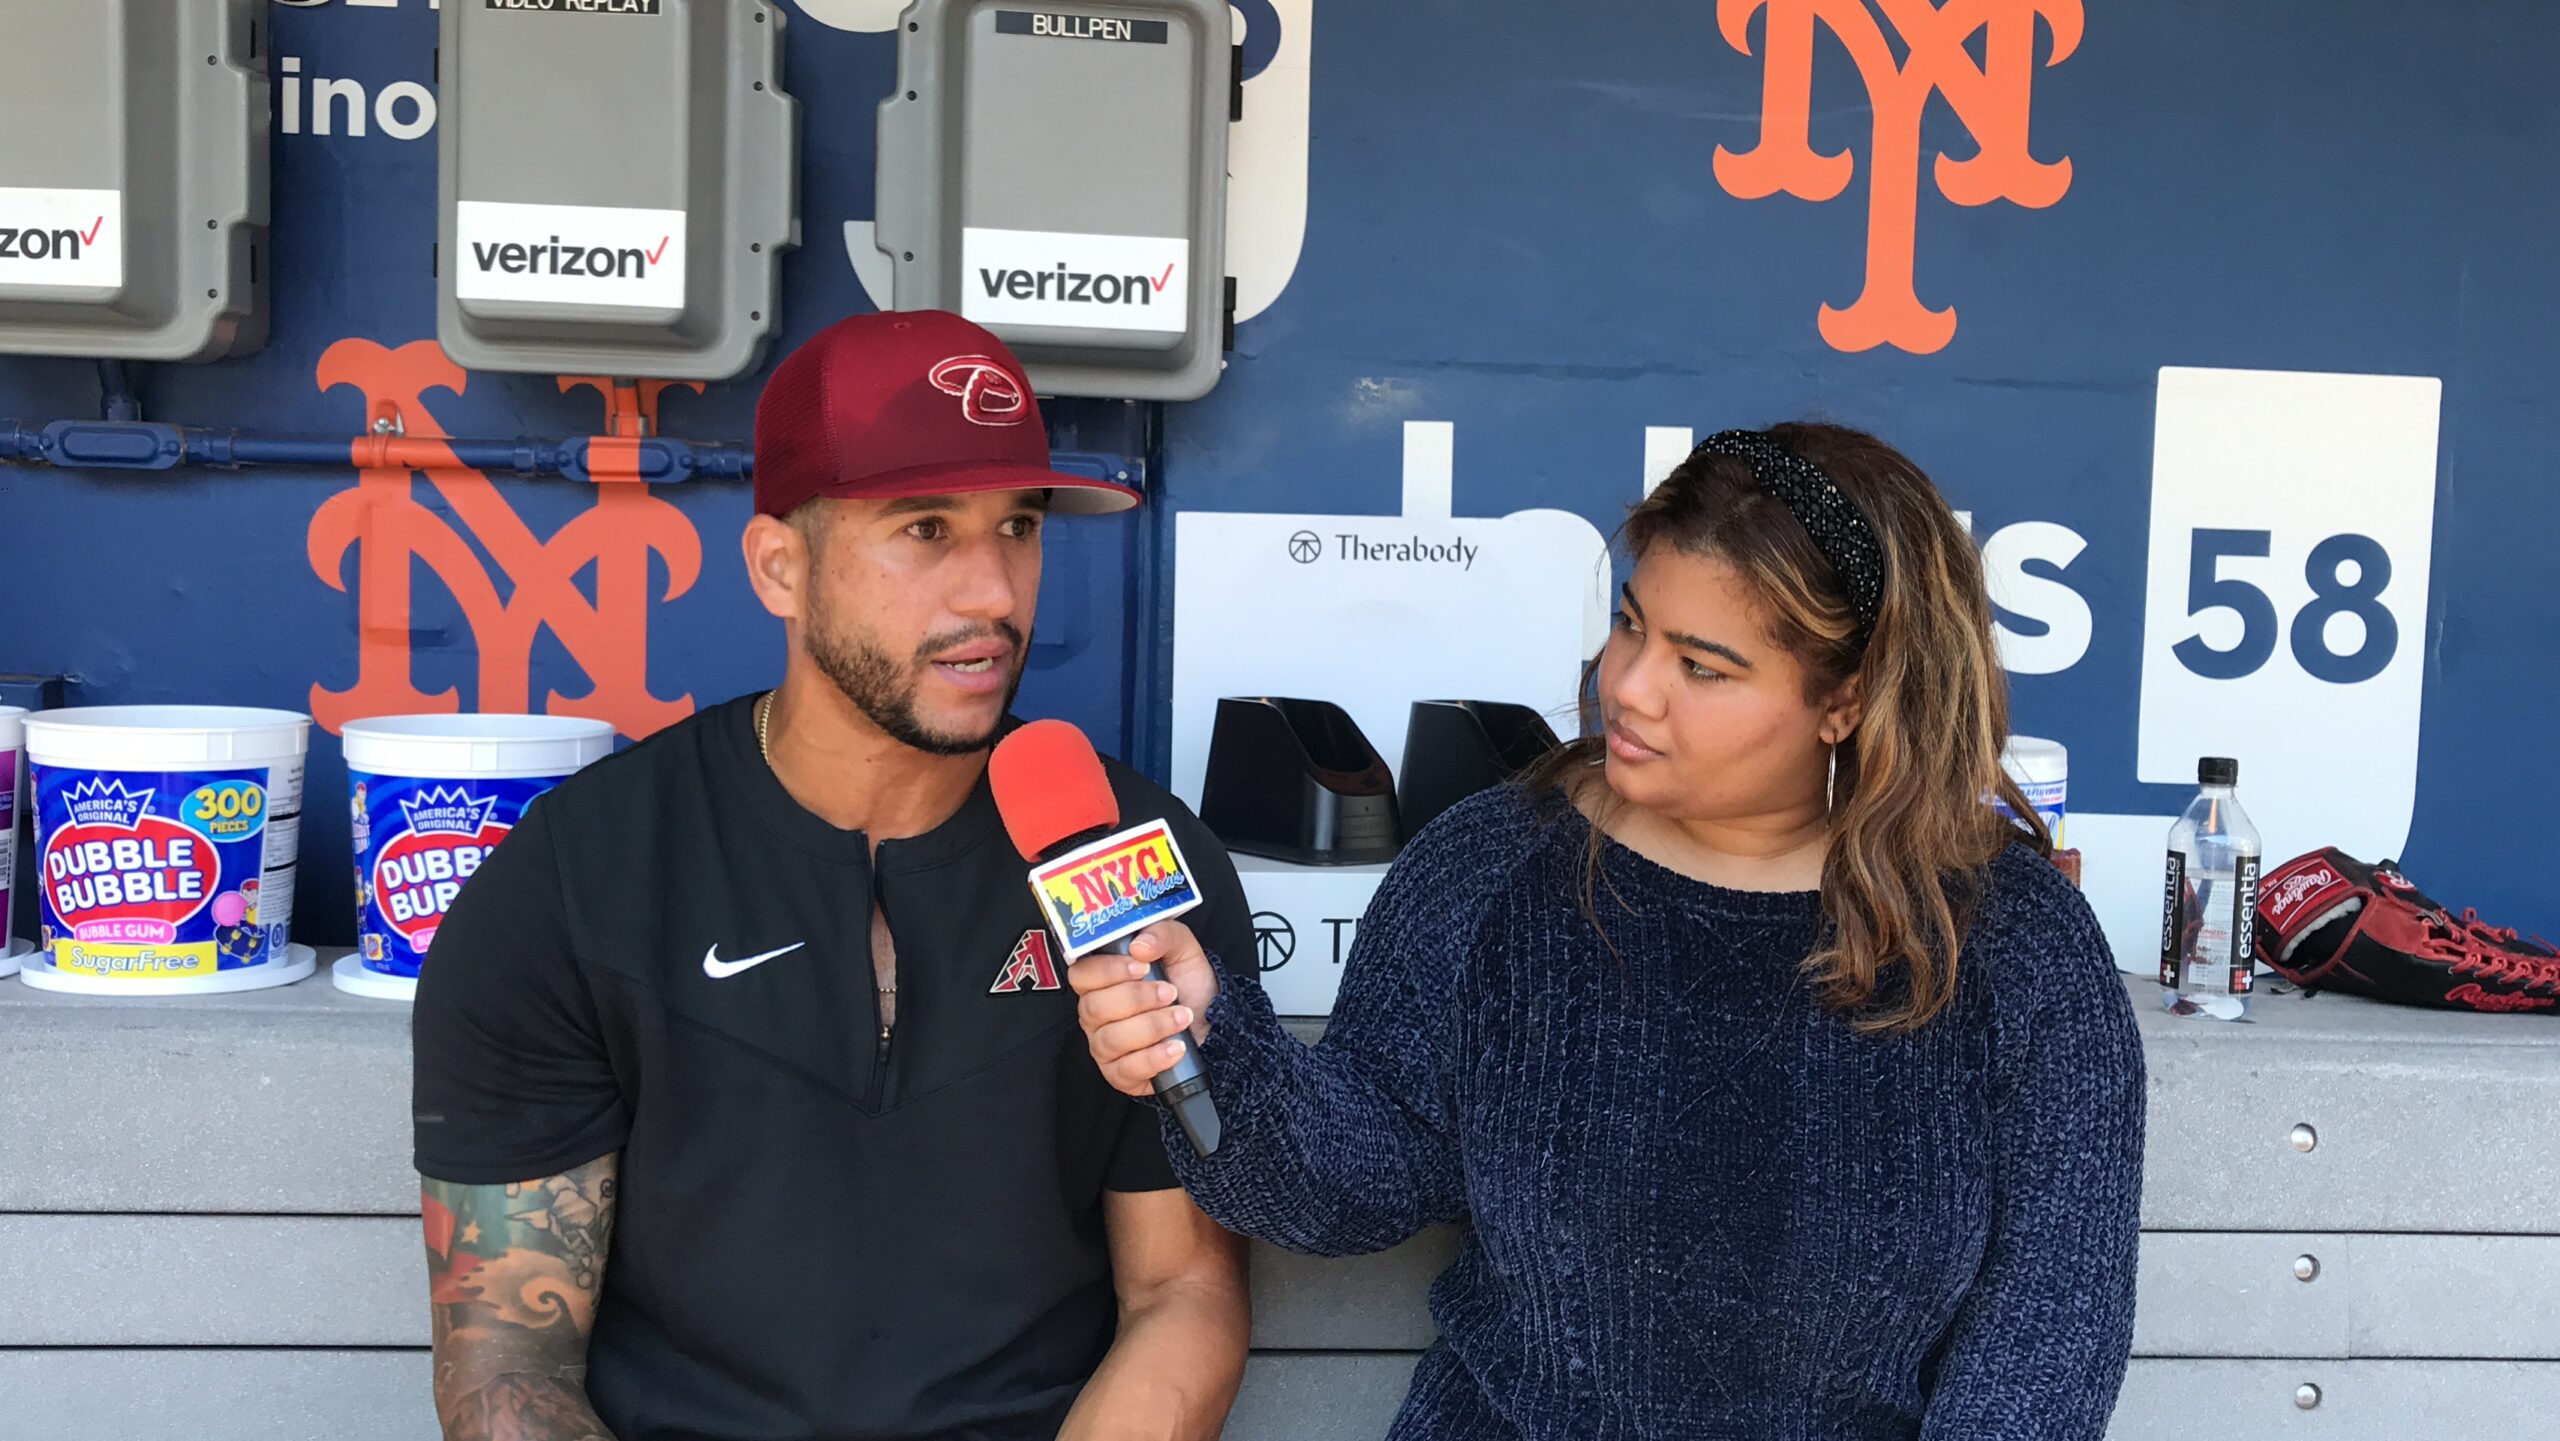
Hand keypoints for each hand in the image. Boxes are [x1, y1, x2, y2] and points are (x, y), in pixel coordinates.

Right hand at [1069, 921, 1219, 1098]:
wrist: (1214, 1022)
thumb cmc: (1188, 985)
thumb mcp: (1182, 949)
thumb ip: (1162, 934)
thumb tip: (1140, 945)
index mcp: (1101, 980)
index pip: (1082, 974)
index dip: (1108, 970)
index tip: (1142, 967)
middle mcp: (1096, 1014)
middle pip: (1095, 1008)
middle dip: (1137, 999)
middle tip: (1170, 992)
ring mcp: (1105, 1046)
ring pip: (1111, 1039)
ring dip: (1152, 1026)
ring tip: (1181, 1017)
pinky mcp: (1121, 1074)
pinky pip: (1127, 1070)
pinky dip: (1155, 1058)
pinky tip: (1176, 1047)